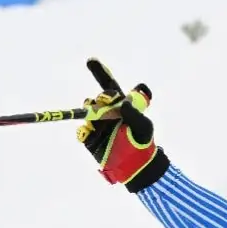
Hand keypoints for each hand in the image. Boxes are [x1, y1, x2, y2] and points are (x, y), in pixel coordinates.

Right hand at [77, 59, 168, 190]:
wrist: (136, 166)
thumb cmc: (143, 143)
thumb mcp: (143, 128)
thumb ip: (134, 115)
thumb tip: (122, 103)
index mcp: (121, 104)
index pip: (110, 85)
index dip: (100, 72)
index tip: (90, 61)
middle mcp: (107, 111)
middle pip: (99, 97)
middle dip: (102, 97)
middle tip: (107, 101)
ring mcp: (98, 123)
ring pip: (88, 110)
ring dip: (91, 110)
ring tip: (97, 116)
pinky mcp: (91, 138)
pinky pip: (82, 130)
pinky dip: (83, 130)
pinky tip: (88, 131)